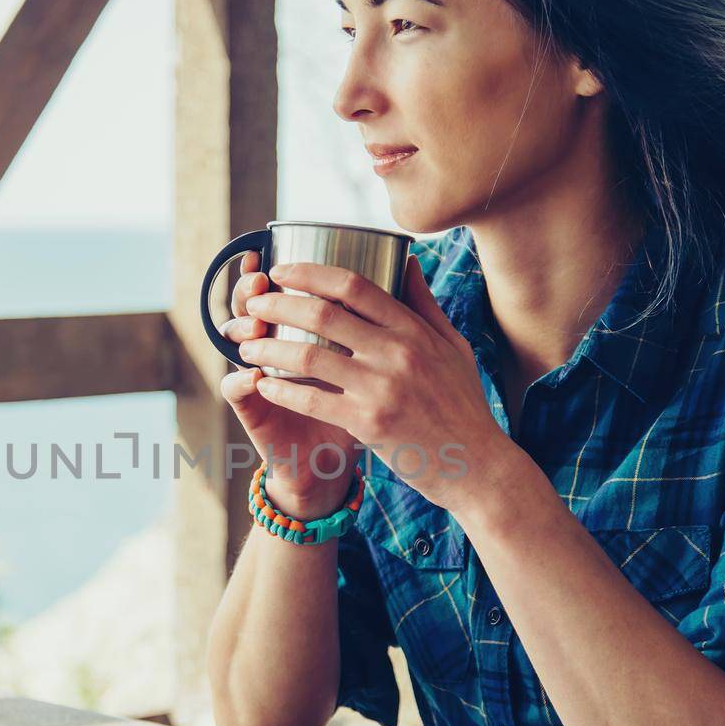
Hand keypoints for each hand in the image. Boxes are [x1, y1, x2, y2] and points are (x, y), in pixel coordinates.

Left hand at [239, 253, 502, 512]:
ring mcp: (383, 388)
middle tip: (252, 306)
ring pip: (309, 355)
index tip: (280, 271)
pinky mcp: (369, 423)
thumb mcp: (452, 346)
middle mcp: (398, 352)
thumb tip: (407, 260)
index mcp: (414, 329)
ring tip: (246, 346)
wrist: (478, 465)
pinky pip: (312, 399)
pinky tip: (262, 385)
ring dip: (269, 347)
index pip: (353, 285)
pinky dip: (281, 390)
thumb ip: (424, 304)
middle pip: (323, 313)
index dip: (309, 273)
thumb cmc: (463, 405)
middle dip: (278, 304)